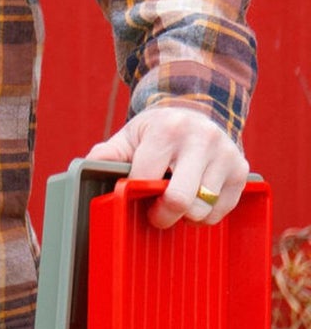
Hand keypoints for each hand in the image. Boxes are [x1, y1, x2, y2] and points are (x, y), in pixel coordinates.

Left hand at [84, 104, 248, 228]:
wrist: (198, 112)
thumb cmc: (158, 130)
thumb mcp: (130, 135)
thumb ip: (108, 153)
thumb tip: (86, 168)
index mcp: (167, 129)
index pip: (147, 176)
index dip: (137, 195)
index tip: (133, 200)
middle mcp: (200, 139)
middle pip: (180, 199)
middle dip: (163, 215)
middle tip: (156, 216)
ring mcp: (225, 155)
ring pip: (203, 209)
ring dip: (186, 216)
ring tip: (176, 204)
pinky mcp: (242, 171)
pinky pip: (222, 211)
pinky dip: (206, 216)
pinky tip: (195, 202)